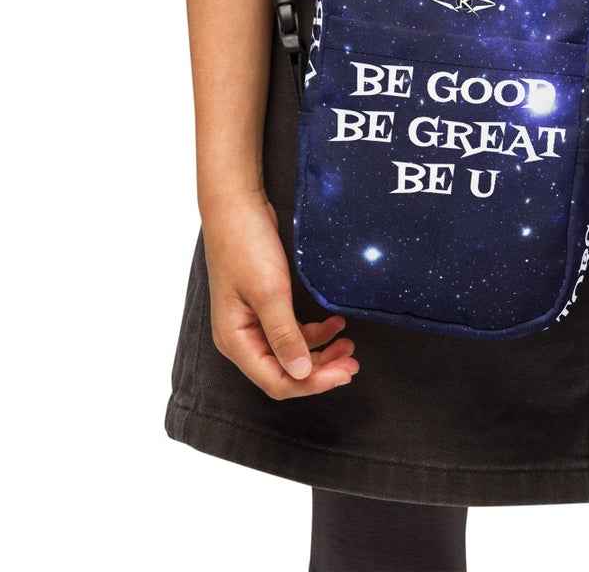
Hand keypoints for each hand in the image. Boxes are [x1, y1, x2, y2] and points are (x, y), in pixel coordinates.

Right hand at [203, 189, 358, 399]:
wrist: (236, 204)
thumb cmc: (245, 245)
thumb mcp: (268, 292)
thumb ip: (284, 335)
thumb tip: (301, 374)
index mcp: (236, 341)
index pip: (276, 380)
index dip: (312, 383)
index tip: (343, 374)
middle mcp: (242, 337)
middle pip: (284, 370)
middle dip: (320, 369)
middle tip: (352, 363)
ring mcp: (252, 321)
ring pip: (290, 350)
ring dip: (320, 350)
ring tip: (348, 343)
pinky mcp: (264, 305)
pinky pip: (291, 330)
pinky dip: (314, 331)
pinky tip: (335, 323)